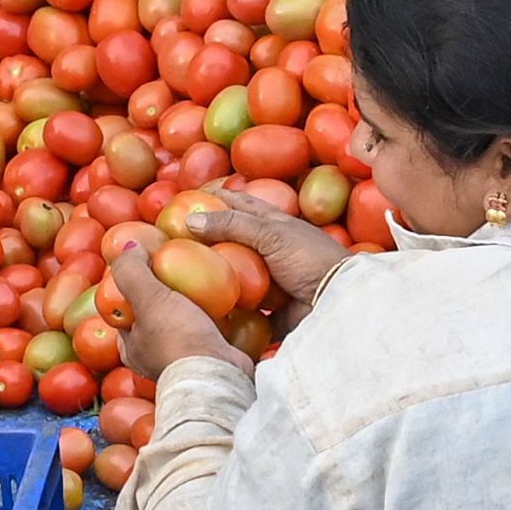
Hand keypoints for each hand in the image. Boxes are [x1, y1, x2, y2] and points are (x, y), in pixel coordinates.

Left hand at [115, 251, 241, 380]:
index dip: (132, 280)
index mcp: (130, 345)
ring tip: (203, 273)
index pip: (124, 305)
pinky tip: (224, 294)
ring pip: (182, 319)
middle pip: (154, 311)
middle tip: (177, 262)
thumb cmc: (178, 339)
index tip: (148, 258)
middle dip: (165, 288)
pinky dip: (214, 312)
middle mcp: (152, 354)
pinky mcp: (209, 356)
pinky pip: (208, 327)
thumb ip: (132, 272)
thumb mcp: (148, 299)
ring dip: (192, 300)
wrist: (218, 375)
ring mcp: (182, 357)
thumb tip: (125, 246)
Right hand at [184, 196, 348, 308]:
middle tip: (173, 243)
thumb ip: (233, 225)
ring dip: (212, 279)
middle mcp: (269, 250)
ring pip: (233, 277)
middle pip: (231, 242)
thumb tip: (190, 219)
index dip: (216, 198)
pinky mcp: (269, 310)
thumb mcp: (272, 234)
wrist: (337, 300)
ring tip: (178, 281)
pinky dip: (225, 310)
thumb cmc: (311, 259)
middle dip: (206, 243)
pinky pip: (242, 310)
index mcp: (273, 224)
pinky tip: (199, 311)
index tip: (186, 198)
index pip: (239, 204)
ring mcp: (269, 281)